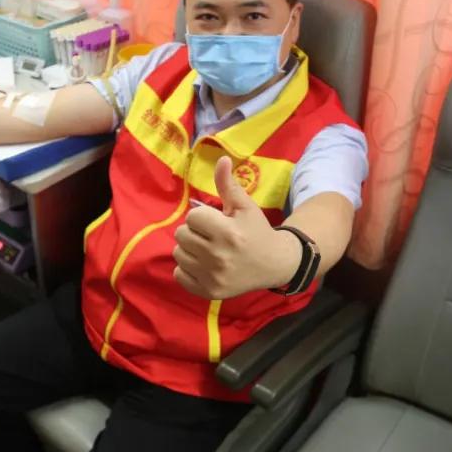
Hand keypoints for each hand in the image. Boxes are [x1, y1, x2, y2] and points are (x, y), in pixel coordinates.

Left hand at [173, 157, 300, 299]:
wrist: (273, 264)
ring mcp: (213, 277)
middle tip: (211, 235)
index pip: (193, 217)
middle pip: (182, 235)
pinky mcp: (208, 292)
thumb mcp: (245, 206)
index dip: (202, 217)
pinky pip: (179, 275)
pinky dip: (187, 269)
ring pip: (178, 254)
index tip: (216, 221)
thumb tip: (221, 159)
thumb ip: (228, 185)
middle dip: (194, 231)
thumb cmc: (256, 231)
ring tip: (206, 249)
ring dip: (189, 249)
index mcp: (228, 233)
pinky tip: (203, 265)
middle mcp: (219, 257)